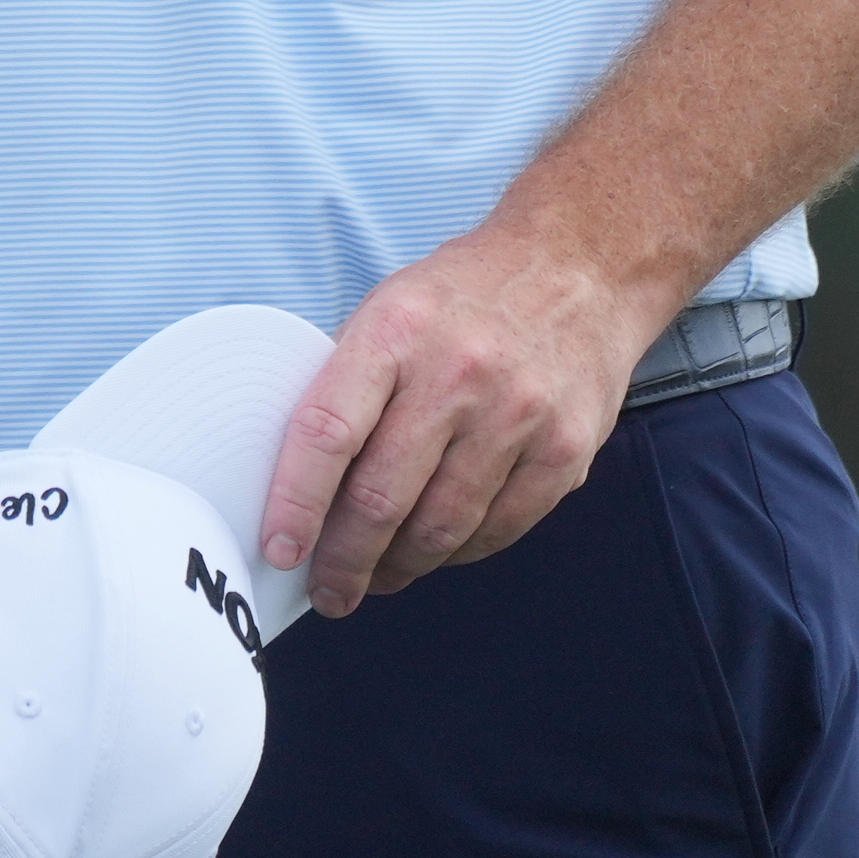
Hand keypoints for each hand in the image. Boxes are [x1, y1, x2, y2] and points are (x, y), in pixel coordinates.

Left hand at [253, 228, 656, 615]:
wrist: (578, 268)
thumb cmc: (465, 295)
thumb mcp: (388, 309)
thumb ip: (348, 382)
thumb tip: (300, 478)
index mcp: (395, 332)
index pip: (327, 433)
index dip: (297, 503)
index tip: (280, 550)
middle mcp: (458, 375)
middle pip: (384, 496)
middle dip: (346, 559)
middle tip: (328, 590)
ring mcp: (519, 415)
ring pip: (443, 526)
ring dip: (401, 566)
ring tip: (375, 579)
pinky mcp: (567, 449)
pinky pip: (501, 527)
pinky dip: (460, 553)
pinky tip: (435, 554)